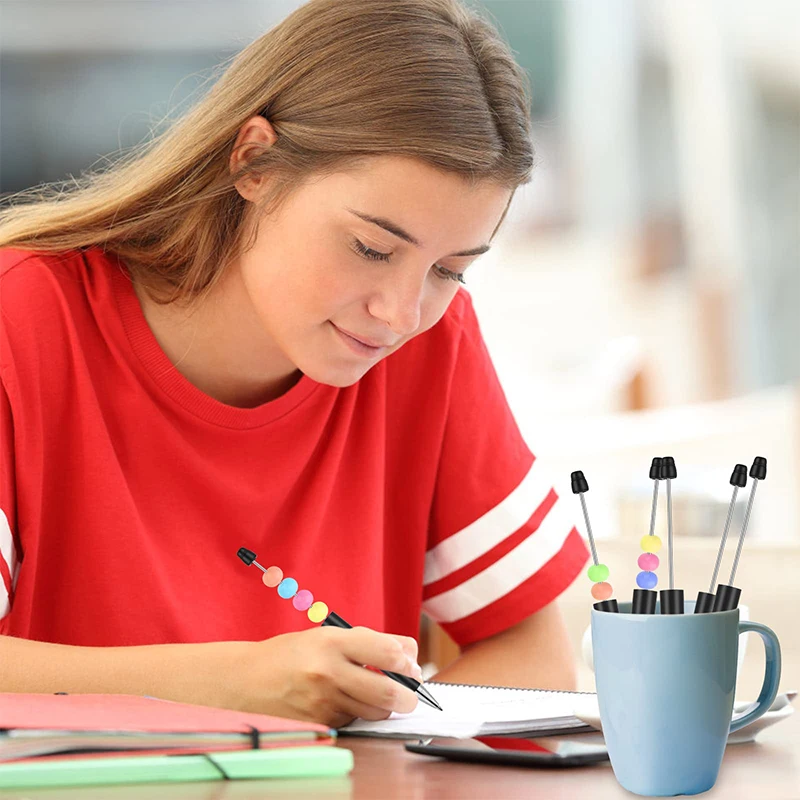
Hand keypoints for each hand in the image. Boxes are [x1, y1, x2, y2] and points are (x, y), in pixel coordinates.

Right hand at [225, 626, 422, 726]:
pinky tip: (347, 700)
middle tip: (411, 692)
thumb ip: (368, 642)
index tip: (410, 664)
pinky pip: (354, 721)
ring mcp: (323, 702)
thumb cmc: (292, 654)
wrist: (246, 680)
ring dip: (386, 706)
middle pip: (387, 691)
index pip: (388, 653)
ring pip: (375, 711)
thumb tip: (409, 653)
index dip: (407, 661)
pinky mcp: (320, 723)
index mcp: (333, 642)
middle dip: (408, 695)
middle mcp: (329, 672)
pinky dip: (359, 712)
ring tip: (381, 694)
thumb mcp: (327, 635)